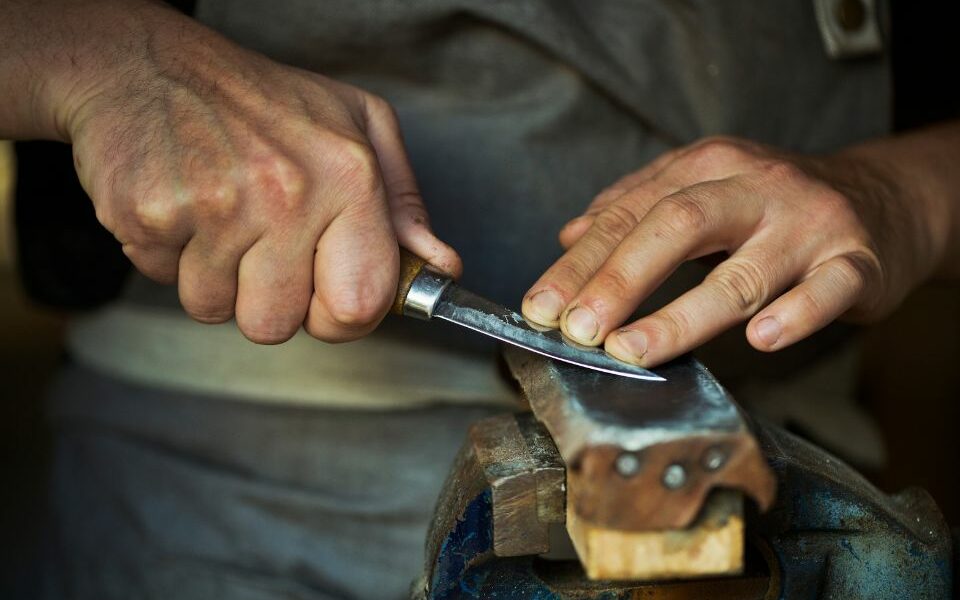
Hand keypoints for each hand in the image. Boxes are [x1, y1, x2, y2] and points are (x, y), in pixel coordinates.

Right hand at [60, 3, 458, 342]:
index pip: (360, 304)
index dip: (340, 317)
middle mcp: (286, 193)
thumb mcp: (358, 127)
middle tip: (259, 243)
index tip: (325, 296)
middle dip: (265, 298)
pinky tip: (182, 207)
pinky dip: (169, 256)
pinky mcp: (149, 215)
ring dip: (213, 277)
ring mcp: (214, 206)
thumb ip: (402, 205)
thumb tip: (439, 266)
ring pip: (215, 309)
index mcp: (348, 176)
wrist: (146, 61)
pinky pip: (164, 281)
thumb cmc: (260, 99)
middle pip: (276, 324)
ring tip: (217, 216)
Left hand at [522, 136, 948, 366]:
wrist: (880, 201)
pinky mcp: (857, 260)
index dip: (580, 265)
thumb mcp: (702, 187)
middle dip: (619, 281)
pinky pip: (827, 290)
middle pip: (677, 227)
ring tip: (632, 349)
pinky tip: (759, 339)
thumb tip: (570, 236)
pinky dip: (794, 315)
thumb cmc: (773, 207)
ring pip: (742, 271)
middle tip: (576, 330)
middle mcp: (755, 187)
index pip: (630, 215)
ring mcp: (808, 224)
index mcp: (707, 167)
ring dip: (681, 315)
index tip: (540, 308)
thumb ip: (634, 207)